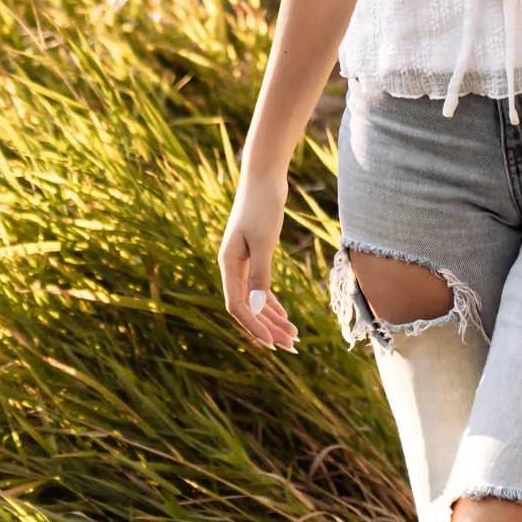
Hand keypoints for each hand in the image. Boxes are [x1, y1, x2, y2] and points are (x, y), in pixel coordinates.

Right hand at [217, 167, 299, 352]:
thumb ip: (259, 275)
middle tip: (291, 346)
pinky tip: (284, 315)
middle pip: (247, 307)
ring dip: (272, 318)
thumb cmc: (263, 205)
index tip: (274, 344)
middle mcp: (232, 266)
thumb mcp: (263, 241)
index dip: (254, 327)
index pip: (237, 306)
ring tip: (293, 336)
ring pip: (254, 300)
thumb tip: (254, 308)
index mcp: (228, 264)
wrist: (264, 176)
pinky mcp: (254, 255)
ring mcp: (242, 261)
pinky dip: (271, 303)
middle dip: (267, 328)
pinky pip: (259, 287)